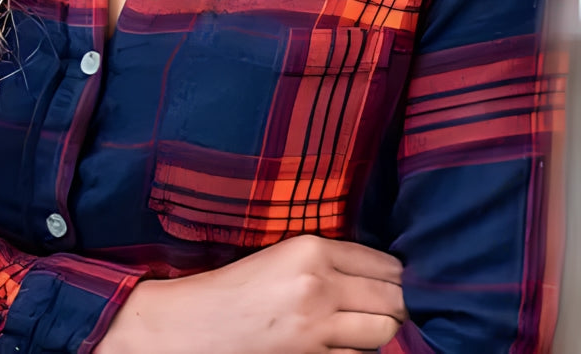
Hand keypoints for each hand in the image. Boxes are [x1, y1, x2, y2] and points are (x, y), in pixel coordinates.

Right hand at [97, 234, 404, 353]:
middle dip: (398, 304)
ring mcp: (317, 328)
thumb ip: (329, 259)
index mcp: (311, 249)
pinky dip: (358, 353)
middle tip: (391, 307)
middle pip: (393, 299)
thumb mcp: (283, 256)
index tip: (397, 282)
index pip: (385, 264)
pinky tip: (342, 344)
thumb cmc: (237, 287)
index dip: (398, 276)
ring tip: (365, 325)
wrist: (194, 325)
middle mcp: (319, 285)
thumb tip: (381, 273)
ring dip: (380, 330)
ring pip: (383, 331)